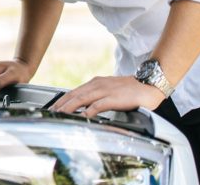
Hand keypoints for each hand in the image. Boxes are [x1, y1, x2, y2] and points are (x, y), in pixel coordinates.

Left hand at [49, 75, 164, 117]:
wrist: (148, 85)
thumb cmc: (130, 90)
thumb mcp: (110, 91)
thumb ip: (97, 97)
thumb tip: (86, 107)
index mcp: (96, 83)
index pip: (74, 91)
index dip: (62, 99)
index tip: (53, 107)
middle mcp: (98, 85)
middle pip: (75, 94)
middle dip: (61, 104)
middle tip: (51, 112)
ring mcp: (105, 90)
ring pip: (83, 98)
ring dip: (70, 106)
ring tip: (61, 114)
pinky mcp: (114, 98)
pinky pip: (99, 104)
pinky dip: (90, 110)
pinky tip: (83, 115)